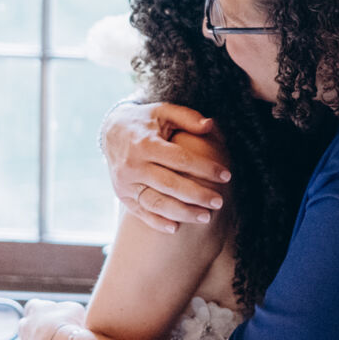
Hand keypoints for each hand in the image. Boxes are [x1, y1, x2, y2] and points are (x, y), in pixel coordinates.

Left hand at [11, 298, 86, 339]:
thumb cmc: (74, 325)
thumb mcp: (74, 309)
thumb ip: (66, 311)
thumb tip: (68, 316)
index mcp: (36, 310)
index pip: (33, 306)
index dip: (41, 312)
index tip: (54, 317)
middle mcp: (25, 329)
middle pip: (24, 327)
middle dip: (35, 332)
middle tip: (54, 336)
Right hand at [101, 101, 231, 232]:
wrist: (111, 131)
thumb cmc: (146, 121)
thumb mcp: (164, 111)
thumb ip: (187, 117)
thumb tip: (210, 125)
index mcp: (145, 144)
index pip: (181, 160)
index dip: (205, 168)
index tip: (226, 175)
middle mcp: (133, 166)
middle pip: (170, 185)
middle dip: (197, 195)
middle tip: (219, 202)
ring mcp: (125, 183)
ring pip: (156, 203)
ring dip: (182, 213)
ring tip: (205, 217)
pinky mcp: (122, 195)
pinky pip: (140, 212)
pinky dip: (157, 223)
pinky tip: (176, 228)